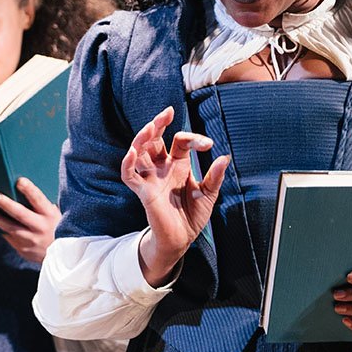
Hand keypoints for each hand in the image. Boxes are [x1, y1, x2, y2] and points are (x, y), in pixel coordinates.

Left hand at [0, 177, 60, 263]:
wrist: (62, 256)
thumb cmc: (56, 227)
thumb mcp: (55, 215)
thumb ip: (41, 205)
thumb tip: (20, 190)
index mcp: (50, 215)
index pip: (39, 200)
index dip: (29, 190)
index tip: (19, 181)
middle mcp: (40, 228)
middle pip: (20, 214)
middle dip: (6, 204)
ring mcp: (30, 240)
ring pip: (9, 227)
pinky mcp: (22, 249)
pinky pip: (8, 236)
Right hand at [124, 106, 228, 286]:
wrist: (182, 239)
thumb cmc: (192, 215)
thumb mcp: (208, 193)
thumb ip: (215, 176)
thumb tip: (224, 157)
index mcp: (178, 164)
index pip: (180, 141)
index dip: (193, 138)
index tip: (208, 144)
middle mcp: (162, 167)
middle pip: (154, 139)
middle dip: (158, 124)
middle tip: (167, 112)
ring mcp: (151, 178)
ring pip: (139, 152)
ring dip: (142, 138)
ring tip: (151, 127)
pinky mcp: (143, 192)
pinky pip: (129, 175)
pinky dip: (127, 164)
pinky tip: (132, 152)